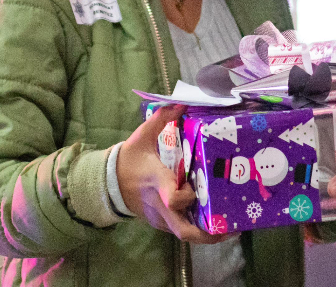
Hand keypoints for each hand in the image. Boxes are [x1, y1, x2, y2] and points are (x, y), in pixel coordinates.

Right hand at [115, 104, 227, 244]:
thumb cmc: (128, 159)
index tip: (195, 189)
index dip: (185, 197)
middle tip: (229, 226)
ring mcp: (160, 217)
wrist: (106, 183)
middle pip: (184, 230)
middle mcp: (161, 206)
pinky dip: (195, 229)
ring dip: (206, 234)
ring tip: (228, 227)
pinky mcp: (159, 222)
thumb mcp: (142, 136)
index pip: (172, 198)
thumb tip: (180, 102)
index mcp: (158, 183)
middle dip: (208, 233)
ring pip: (184, 234)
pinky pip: (179, 230)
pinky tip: (211, 221)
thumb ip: (161, 118)